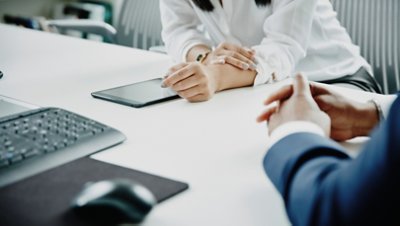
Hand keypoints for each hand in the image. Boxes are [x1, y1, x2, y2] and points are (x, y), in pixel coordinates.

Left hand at [162, 62, 216, 101]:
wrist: (214, 77)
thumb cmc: (198, 71)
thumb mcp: (187, 65)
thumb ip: (174, 69)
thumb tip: (165, 76)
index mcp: (196, 67)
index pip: (179, 75)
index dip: (169, 80)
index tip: (163, 84)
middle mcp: (202, 76)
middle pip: (181, 85)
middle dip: (173, 87)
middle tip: (172, 86)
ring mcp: (205, 87)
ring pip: (184, 94)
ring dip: (179, 92)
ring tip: (180, 88)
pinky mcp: (206, 95)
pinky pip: (190, 99)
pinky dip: (186, 96)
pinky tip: (188, 91)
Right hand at [205, 42, 256, 70]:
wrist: (205, 63)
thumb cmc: (220, 58)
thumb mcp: (229, 53)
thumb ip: (241, 52)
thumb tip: (254, 52)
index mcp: (226, 45)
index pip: (239, 48)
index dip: (248, 54)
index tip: (256, 60)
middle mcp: (220, 48)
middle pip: (235, 53)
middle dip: (246, 60)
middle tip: (253, 66)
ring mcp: (215, 55)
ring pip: (228, 57)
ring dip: (238, 62)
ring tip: (246, 67)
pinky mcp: (211, 62)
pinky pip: (216, 61)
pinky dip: (220, 61)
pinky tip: (224, 63)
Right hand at [257, 80, 378, 139]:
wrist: (355, 124)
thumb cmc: (342, 108)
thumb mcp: (324, 99)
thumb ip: (308, 93)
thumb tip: (294, 82)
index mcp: (308, 91)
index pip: (287, 90)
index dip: (276, 96)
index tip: (267, 102)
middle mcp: (305, 101)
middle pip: (283, 104)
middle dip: (270, 110)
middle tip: (260, 118)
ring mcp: (305, 113)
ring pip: (285, 116)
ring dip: (274, 120)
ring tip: (264, 127)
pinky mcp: (308, 125)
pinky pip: (292, 126)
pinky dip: (283, 129)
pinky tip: (276, 133)